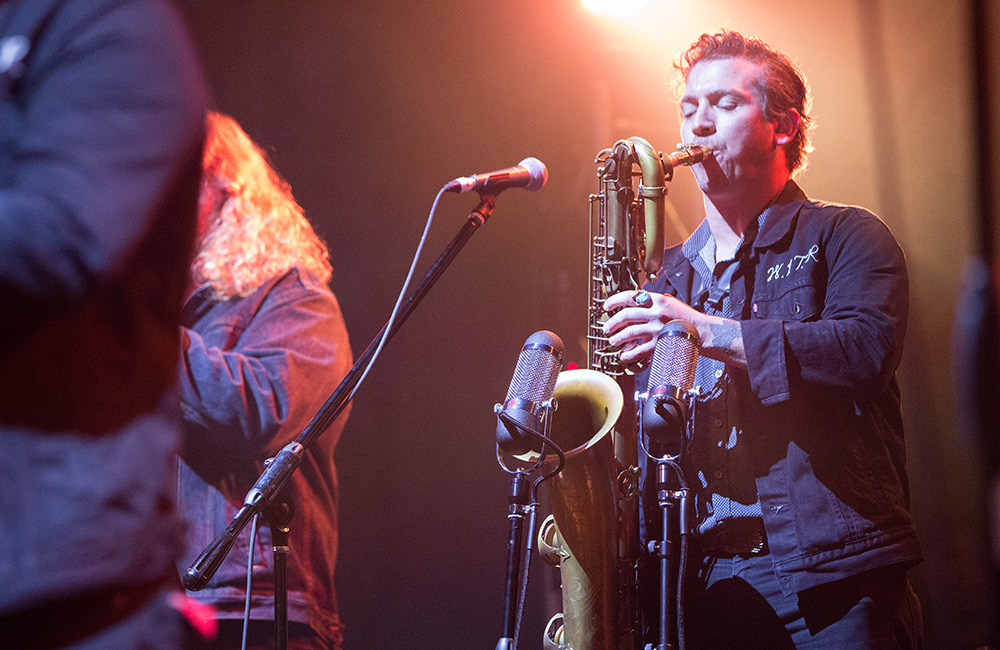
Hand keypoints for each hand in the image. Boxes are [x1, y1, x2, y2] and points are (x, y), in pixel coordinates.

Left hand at [602, 290, 747, 367]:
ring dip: (617, 337)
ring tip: (613, 340)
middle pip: (626, 315)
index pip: (630, 296)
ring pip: (629, 332)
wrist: (703, 332)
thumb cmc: (688, 318)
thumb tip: (636, 301)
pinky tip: (624, 355)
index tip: (607, 306)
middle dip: (612, 322)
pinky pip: (639, 350)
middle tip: (607, 327)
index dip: (614, 301)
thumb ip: (654, 301)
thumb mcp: (671, 303)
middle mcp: (656, 313)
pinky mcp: (660, 344)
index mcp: (658, 300)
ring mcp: (658, 329)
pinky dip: (629, 354)